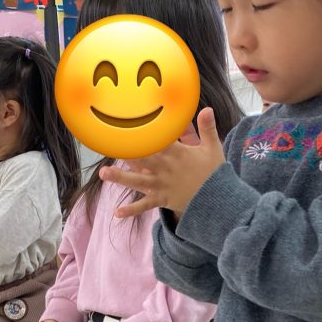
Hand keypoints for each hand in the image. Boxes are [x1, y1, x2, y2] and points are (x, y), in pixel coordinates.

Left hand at [98, 107, 223, 218]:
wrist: (219, 199)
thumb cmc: (214, 172)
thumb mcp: (212, 148)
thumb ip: (207, 128)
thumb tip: (207, 108)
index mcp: (178, 154)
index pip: (159, 141)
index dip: (145, 133)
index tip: (130, 123)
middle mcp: (166, 168)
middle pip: (143, 159)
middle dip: (126, 152)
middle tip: (108, 145)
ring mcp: (162, 185)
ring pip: (138, 181)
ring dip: (120, 178)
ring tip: (103, 173)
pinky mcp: (162, 199)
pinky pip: (145, 205)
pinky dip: (132, 210)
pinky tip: (117, 213)